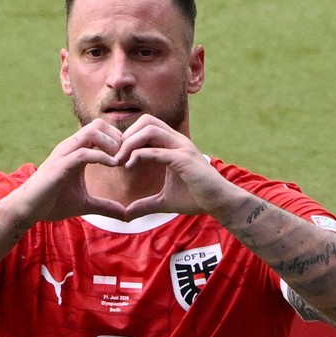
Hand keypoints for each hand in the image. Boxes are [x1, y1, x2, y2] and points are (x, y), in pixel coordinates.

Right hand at [21, 119, 128, 221]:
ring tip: (120, 161)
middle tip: (126, 157)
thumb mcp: (85, 204)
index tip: (129, 158)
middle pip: (99, 124)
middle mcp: (71, 147)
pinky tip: (113, 166)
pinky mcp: (61, 165)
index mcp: (77, 151)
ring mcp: (65, 154)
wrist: (28, 209)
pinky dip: (102, 156)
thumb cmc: (52, 202)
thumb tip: (124, 215)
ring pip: (92, 132)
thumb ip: (105, 206)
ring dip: (111, 144)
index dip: (119, 141)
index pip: (101, 131)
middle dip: (118, 137)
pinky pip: (85, 152)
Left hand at [113, 115, 230, 219]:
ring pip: (150, 129)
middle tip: (115, 156)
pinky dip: (140, 154)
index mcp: (173, 145)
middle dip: (127, 135)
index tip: (117, 157)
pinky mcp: (184, 159)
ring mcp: (182, 147)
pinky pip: (157, 150)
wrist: (219, 203)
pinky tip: (130, 165)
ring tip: (120, 160)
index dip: (128, 138)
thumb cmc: (196, 198)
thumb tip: (126, 215)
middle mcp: (177, 141)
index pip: (146, 127)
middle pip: (146, 121)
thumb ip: (145, 205)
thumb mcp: (164, 202)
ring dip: (130, 142)